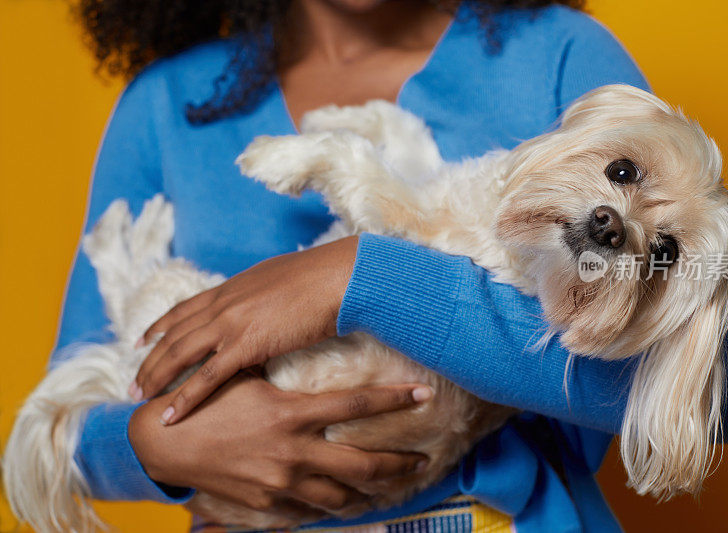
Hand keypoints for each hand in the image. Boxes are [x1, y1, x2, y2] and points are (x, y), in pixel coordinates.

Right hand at [129, 373, 431, 513]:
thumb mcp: (246, 376)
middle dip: (398, 464)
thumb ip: (280, 367)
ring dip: (370, 492)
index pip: (356, 406)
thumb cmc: (206, 403)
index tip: (424, 394)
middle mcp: (294, 451)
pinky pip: (309, 511)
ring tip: (391, 485)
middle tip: (423, 460)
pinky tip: (344, 501)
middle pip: (363, 464)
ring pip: (341, 495)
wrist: (163, 444)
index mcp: (292, 413)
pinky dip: (330, 506)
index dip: (395, 400)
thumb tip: (306, 336)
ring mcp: (282, 483)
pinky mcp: (267, 503)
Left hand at [131, 236, 357, 423]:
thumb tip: (266, 303)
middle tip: (133, 383)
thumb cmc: (320, 278)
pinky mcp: (245, 344)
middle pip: (173, 335)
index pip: (184, 309)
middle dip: (149, 360)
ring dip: (156, 378)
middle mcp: (223, 304)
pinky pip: (207, 377)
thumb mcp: (281, 280)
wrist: (336, 278)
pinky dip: (185, 398)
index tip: (140, 340)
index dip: (159, 326)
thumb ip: (263, 294)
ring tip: (138, 400)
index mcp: (231, 287)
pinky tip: (170, 415)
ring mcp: (230, 323)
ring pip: (180, 355)